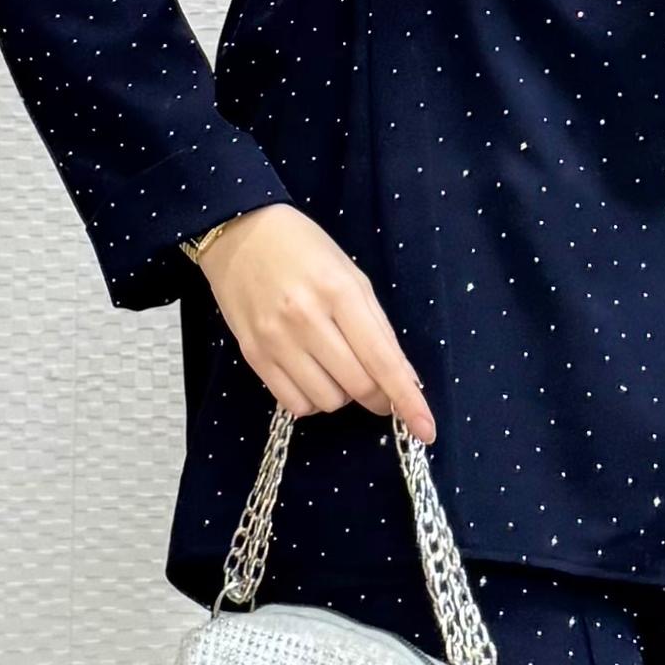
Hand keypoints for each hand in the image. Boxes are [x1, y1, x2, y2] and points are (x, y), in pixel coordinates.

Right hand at [189, 203, 434, 439]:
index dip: (407, 399)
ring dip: (343, 395)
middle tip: (379, 387)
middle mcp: (306, 320)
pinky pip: (294, 403)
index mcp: (340, 292)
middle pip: (358, 386)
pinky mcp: (253, 356)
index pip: (382, 360)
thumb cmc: (304, 250)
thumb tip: (405, 379)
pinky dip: (312, 400)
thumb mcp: (351, 276)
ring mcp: (276, 340)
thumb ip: (378, 328)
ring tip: (335, 367)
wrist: (239, 234)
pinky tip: (312, 375)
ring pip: (327, 401)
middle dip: (379, 397)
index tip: (426, 429)